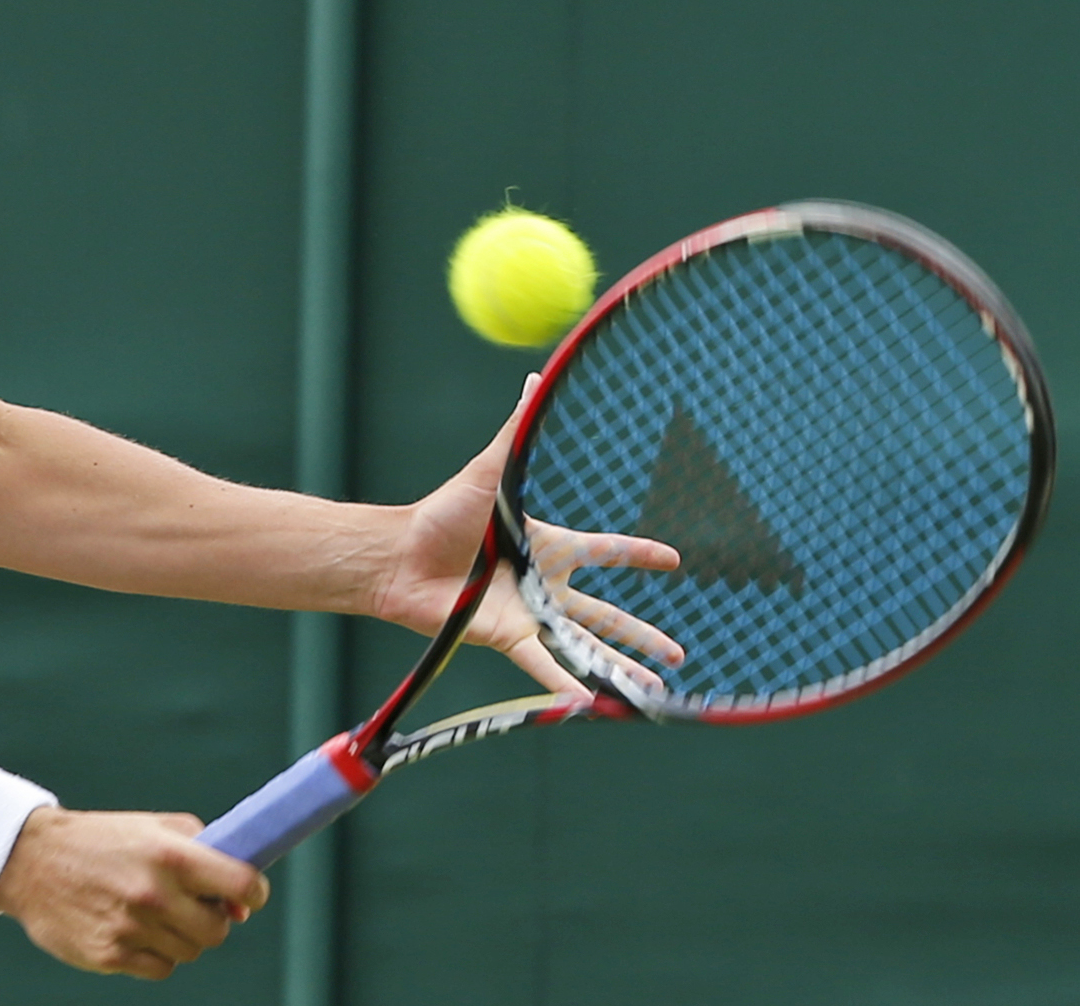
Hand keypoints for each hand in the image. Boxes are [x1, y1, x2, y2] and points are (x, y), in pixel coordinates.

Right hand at [0, 806, 268, 978]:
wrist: (31, 860)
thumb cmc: (104, 840)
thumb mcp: (155, 828)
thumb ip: (206, 852)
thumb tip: (243, 905)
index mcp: (170, 855)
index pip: (241, 883)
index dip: (255, 892)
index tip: (250, 895)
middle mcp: (154, 893)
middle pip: (217, 930)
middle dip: (211, 918)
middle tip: (190, 903)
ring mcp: (131, 928)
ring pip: (190, 951)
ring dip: (181, 936)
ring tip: (152, 912)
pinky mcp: (109, 955)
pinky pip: (160, 969)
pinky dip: (155, 954)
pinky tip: (133, 930)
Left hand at [369, 375, 683, 696]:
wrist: (399, 555)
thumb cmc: (442, 513)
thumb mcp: (491, 469)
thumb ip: (518, 428)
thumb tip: (536, 375)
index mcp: (548, 547)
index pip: (605, 551)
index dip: (638, 554)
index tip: (673, 560)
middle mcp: (543, 586)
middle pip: (605, 615)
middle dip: (642, 634)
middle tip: (679, 654)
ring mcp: (527, 614)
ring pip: (584, 648)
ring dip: (619, 668)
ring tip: (654, 692)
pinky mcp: (505, 636)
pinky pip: (544, 664)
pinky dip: (566, 683)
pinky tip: (593, 704)